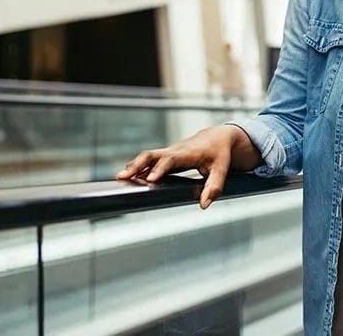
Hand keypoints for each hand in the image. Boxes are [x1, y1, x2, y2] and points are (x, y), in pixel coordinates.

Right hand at [115, 126, 244, 208]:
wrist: (218, 138)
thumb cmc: (220, 153)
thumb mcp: (222, 169)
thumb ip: (214, 186)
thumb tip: (204, 204)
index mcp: (188, 153)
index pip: (171, 159)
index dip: (159, 168)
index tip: (149, 179)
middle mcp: (175, 151)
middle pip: (152, 154)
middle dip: (137, 164)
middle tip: (123, 177)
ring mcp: (169, 153)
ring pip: (147, 157)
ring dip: (134, 166)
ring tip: (120, 179)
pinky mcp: (166, 157)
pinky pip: (149, 161)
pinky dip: (138, 168)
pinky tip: (128, 178)